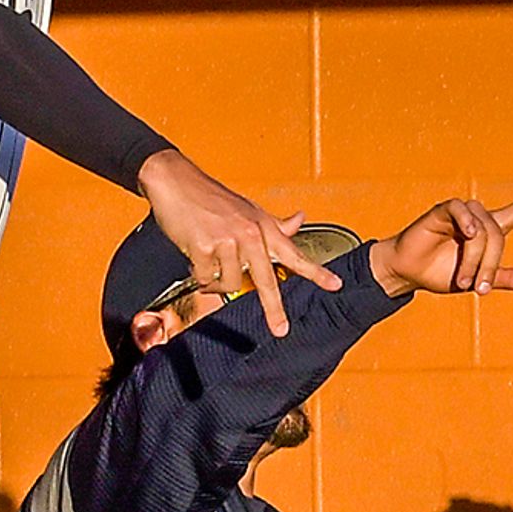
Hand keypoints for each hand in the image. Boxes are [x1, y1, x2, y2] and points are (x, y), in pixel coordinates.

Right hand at [137, 149, 340, 336]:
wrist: (177, 182)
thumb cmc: (212, 197)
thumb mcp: (249, 209)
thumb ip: (276, 223)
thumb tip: (300, 219)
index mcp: (263, 226)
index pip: (294, 253)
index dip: (316, 272)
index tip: (335, 285)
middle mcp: (250, 234)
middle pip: (266, 280)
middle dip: (273, 308)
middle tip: (281, 329)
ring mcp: (228, 240)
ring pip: (229, 283)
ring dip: (218, 282)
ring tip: (209, 263)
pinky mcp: (204, 246)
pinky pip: (206, 277)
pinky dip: (200, 274)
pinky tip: (196, 257)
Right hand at [373, 192, 512, 297]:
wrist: (408, 274)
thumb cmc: (441, 273)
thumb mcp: (477, 280)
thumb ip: (506, 278)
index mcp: (489, 232)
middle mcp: (478, 219)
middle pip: (498, 234)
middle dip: (491, 264)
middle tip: (479, 287)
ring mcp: (460, 214)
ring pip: (482, 229)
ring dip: (476, 257)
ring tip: (463, 280)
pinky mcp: (442, 211)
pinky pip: (461, 209)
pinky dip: (467, 222)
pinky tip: (467, 234)